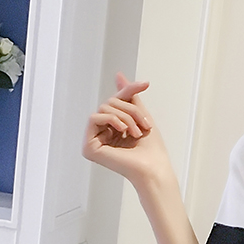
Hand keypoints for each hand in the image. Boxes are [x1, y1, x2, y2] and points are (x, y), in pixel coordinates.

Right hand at [83, 73, 171, 188]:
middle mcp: (102, 134)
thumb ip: (128, 96)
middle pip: (109, 103)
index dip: (128, 91)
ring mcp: (94, 140)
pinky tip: (123, 131)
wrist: (154, 167)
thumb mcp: (141, 115)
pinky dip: (112, 119)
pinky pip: (94, 118)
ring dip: (125, 117)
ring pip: (103, 109)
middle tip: (144, 125)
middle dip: (130, 110)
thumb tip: (119, 76)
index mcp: (114, 128)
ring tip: (136, 132)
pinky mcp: (89, 147)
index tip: (145, 84)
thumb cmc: (152, 149)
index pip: (116, 102)